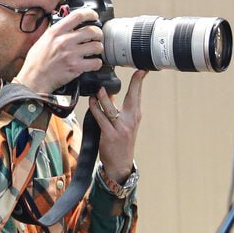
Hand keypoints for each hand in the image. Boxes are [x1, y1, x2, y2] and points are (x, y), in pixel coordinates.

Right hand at [15, 7, 103, 94]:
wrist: (34, 79)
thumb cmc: (36, 62)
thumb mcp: (42, 40)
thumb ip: (56, 32)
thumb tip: (67, 26)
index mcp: (56, 32)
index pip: (78, 15)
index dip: (90, 13)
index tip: (94, 16)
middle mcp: (64, 41)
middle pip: (91, 30)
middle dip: (98, 33)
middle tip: (98, 36)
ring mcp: (71, 54)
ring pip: (96, 46)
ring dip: (99, 48)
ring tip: (95, 50)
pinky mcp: (75, 67)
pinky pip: (95, 62)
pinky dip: (97, 63)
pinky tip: (93, 63)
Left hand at [89, 69, 146, 183]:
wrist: (120, 164)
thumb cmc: (121, 142)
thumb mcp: (125, 124)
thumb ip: (118, 109)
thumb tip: (108, 93)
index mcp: (135, 115)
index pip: (138, 95)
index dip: (139, 81)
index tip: (142, 69)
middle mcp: (130, 120)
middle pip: (132, 97)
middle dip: (133, 83)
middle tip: (129, 71)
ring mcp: (120, 128)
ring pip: (111, 108)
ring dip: (103, 97)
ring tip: (98, 90)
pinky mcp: (110, 135)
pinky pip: (100, 118)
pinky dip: (95, 108)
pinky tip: (91, 102)